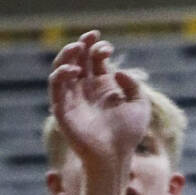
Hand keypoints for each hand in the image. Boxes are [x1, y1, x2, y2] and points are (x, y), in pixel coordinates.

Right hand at [48, 30, 149, 163]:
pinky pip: (55, 86)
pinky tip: (76, 70)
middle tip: (90, 36)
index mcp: (102, 87)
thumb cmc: (128, 135)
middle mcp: (85, 90)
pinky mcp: (62, 109)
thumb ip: (134, 86)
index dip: (98, 49)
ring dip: (67, 55)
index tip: (108, 48)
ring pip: (62, 68)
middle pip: (77, 59)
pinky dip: (62, 74)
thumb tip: (117, 71)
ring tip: (78, 47)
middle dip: (82, 45)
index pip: (94, 60)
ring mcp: (72, 98)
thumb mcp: (140, 107)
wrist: (114, 157)